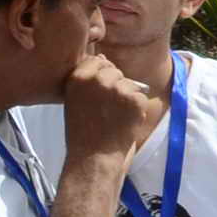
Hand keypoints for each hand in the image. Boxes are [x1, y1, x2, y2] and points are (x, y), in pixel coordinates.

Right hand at [62, 49, 164, 167]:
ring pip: (130, 84)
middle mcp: (97, 79)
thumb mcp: (75, 100)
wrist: (94, 158)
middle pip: (115, 71)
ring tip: (114, 118)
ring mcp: (117, 88)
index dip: (101, 77)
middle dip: (115, 87)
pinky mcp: (134, 99)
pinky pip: (141, 96)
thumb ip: (87, 78)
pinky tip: (124, 123)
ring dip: (127, 99)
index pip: (97, 60)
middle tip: (106, 111)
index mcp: (78, 77)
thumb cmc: (82, 133)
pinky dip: (137, 110)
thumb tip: (103, 57)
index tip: (97, 97)